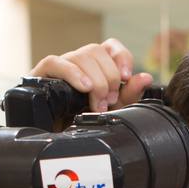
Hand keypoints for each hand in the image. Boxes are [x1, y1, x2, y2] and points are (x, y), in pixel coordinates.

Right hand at [31, 39, 154, 112]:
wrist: (57, 141)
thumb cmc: (83, 124)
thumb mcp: (112, 111)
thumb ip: (129, 95)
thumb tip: (146, 77)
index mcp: (95, 67)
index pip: (110, 46)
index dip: (121, 57)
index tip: (125, 77)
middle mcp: (77, 63)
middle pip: (96, 50)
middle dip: (108, 77)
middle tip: (109, 101)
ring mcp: (60, 67)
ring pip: (80, 56)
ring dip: (94, 81)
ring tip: (96, 103)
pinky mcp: (42, 75)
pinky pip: (55, 63)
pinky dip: (72, 73)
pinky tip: (84, 87)